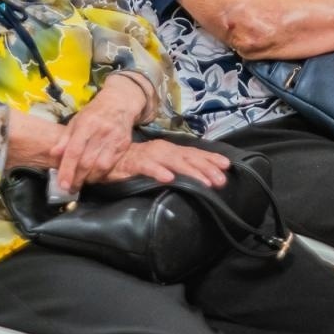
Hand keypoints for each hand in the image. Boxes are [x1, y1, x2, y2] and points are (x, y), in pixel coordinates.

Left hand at [54, 74, 145, 192]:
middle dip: (77, 179)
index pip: (74, 151)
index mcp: (86, 124)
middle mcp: (101, 132)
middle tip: (70, 188)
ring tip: (83, 181)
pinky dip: (102, 174)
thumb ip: (64, 139)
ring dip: (90, 178)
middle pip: (87, 162)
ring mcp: (114, 139)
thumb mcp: (75, 121)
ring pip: (101, 167)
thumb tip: (53, 154)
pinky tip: (95, 175)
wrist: (119, 104)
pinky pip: (112, 165)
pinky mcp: (124, 145)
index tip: (62, 184)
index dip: (67, 169)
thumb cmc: (93, 113)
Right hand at [98, 138, 229, 187]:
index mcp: (170, 151)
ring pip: (173, 163)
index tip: (227, 166)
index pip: (194, 154)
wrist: (107, 159)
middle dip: (206, 169)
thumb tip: (201, 179)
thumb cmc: (136, 164)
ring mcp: (150, 156)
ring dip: (190, 172)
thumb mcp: (161, 165)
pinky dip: (158, 172)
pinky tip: (169, 179)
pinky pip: (148, 168)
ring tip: (204, 182)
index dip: (211, 159)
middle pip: (188, 158)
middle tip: (221, 180)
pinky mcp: (135, 164)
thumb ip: (177, 170)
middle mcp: (163, 150)